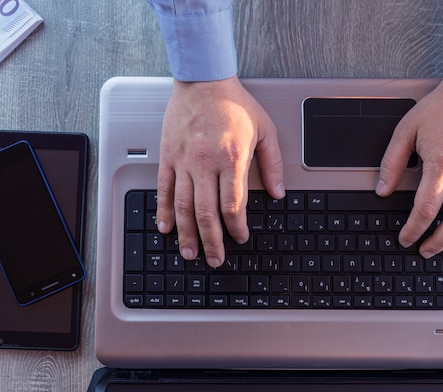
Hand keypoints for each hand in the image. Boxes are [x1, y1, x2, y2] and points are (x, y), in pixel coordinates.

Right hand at [156, 76, 284, 267]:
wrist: (204, 80)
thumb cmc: (233, 104)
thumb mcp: (264, 131)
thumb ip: (273, 164)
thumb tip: (278, 192)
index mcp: (232, 159)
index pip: (233, 205)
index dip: (237, 228)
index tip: (240, 237)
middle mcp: (206, 163)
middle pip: (207, 213)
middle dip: (212, 241)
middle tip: (215, 259)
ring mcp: (184, 161)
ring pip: (183, 207)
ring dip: (186, 234)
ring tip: (190, 253)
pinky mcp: (168, 156)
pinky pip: (164, 189)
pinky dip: (163, 211)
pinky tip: (165, 227)